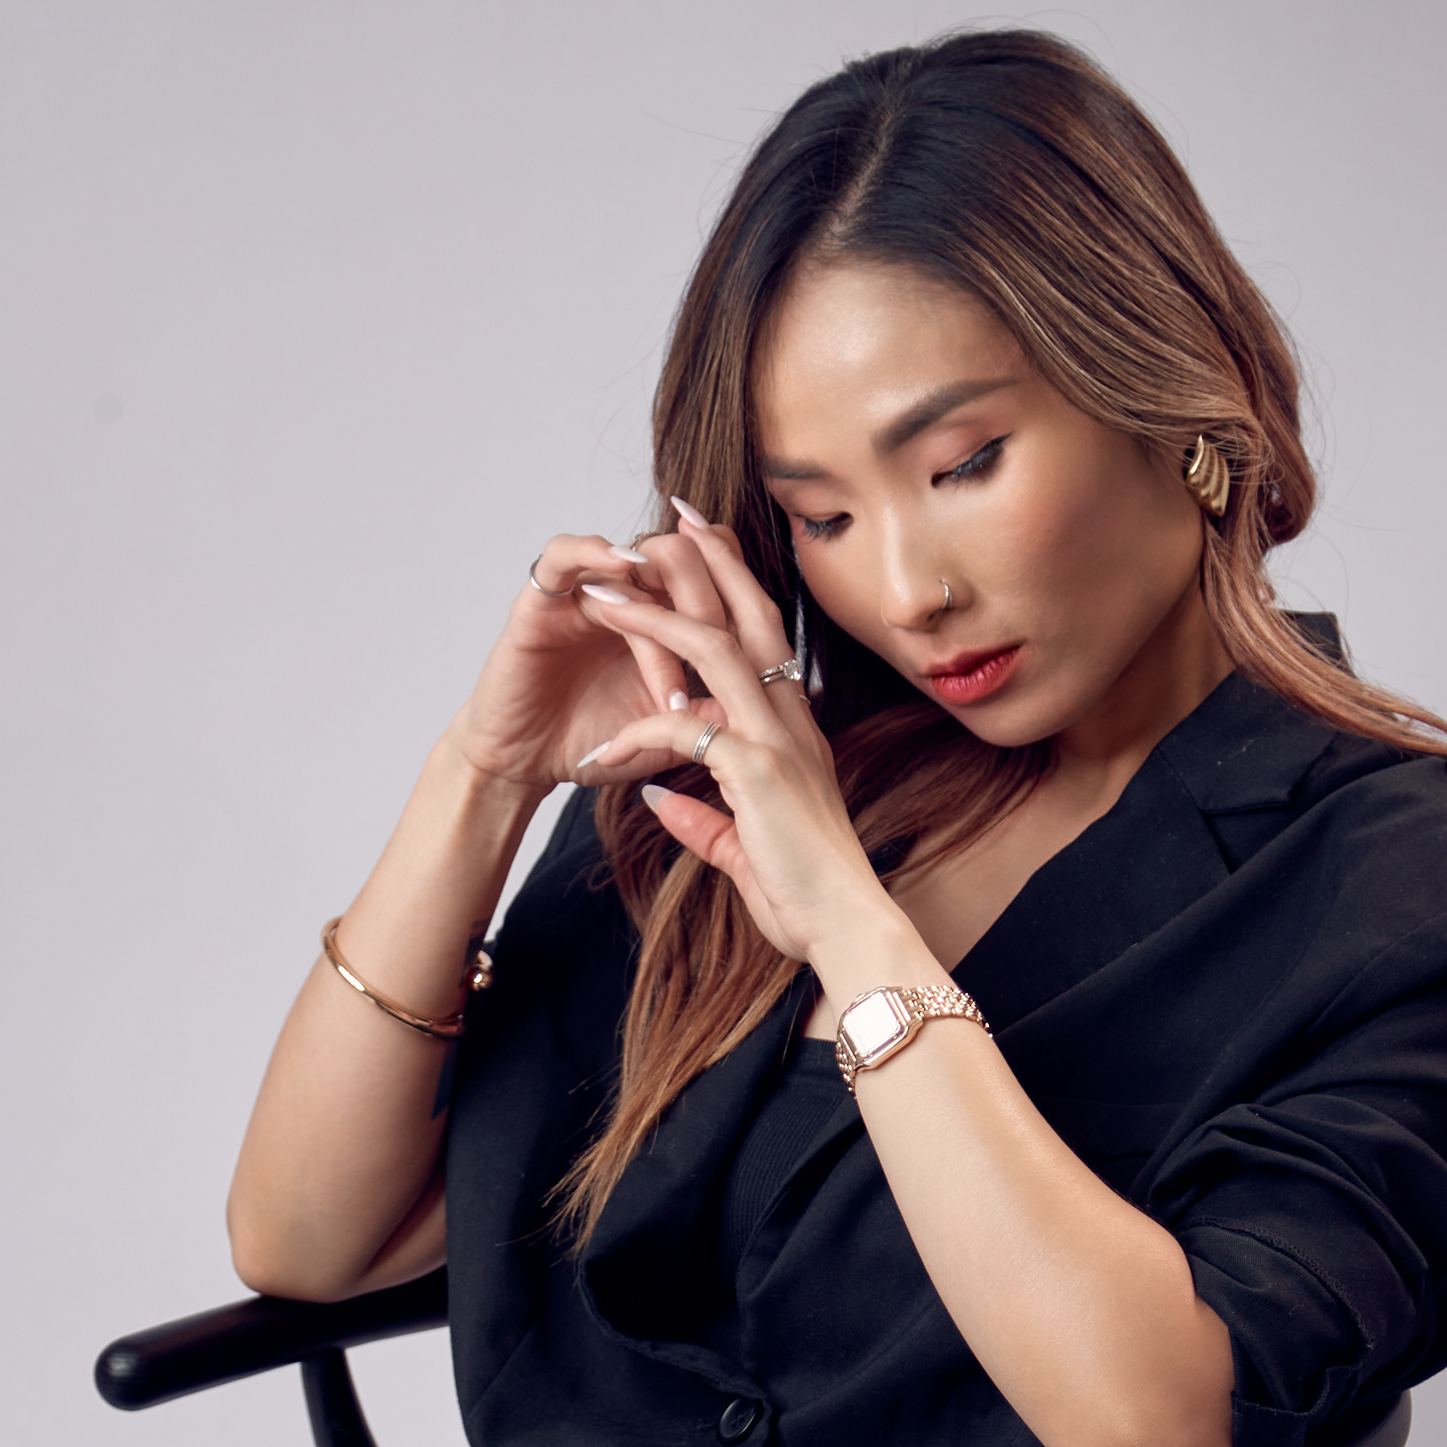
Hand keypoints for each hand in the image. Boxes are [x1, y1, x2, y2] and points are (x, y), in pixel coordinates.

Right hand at [448, 524, 742, 797]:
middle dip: (710, 617)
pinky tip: (621, 578)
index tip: (758, 662)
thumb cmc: (593, 742)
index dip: (741, 591)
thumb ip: (713, 710)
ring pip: (639, 564)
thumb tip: (767, 699)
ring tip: (671, 691)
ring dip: (663, 627)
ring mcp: (584, 591)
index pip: (714, 567)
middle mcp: (628, 593)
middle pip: (686, 557)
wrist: (526, 765)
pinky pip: (563, 554)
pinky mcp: (539, 600)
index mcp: (664, 614)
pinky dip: (593, 554)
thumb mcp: (668, 732)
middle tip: (714, 682)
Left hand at [569, 515, 896, 969]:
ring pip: (713, 650)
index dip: (737, 586)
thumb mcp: (742, 848)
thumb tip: (659, 798)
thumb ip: (701, 817)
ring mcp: (778, 741)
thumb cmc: (806, 895)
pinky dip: (639, 735)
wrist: (844, 928)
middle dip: (709, 561)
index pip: (766, 638)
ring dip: (654, 617)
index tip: (704, 547)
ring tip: (604, 592)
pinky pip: (684, 732)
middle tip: (671, 518)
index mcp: (794, 731)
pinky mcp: (758, 772)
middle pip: (750, 616)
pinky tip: (602, 750)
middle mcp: (793, 721)